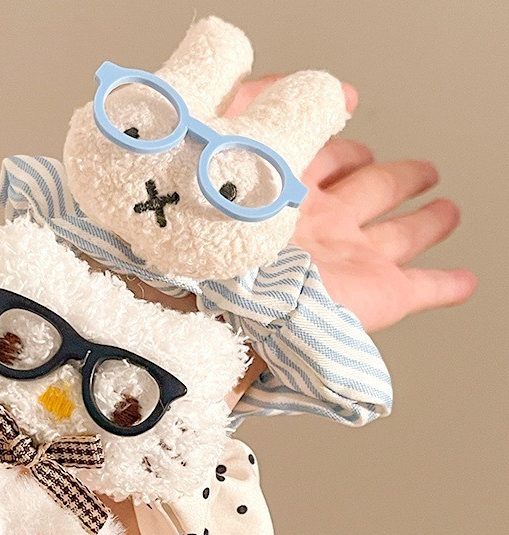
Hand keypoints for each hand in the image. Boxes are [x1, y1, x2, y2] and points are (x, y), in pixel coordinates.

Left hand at [226, 77, 476, 331]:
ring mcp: (351, 263)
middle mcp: (322, 228)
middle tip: (421, 172)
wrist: (228, 298)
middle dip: (396, 180)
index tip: (358, 134)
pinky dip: (445, 285)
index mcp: (288, 196)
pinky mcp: (377, 295)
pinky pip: (423, 290)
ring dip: (423, 225)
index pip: (323, 164)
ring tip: (444, 213)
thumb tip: (315, 90)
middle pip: (370, 195)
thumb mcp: (234, 143)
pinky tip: (459, 280)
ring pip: (398, 238)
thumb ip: (262, 104)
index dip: (340, 148)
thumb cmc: (221, 224)